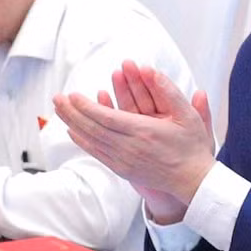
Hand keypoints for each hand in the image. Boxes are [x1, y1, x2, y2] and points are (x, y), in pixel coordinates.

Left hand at [51, 62, 215, 217]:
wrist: (192, 179)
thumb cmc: (192, 146)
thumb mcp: (189, 115)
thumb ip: (169, 92)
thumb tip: (150, 70)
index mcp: (144, 132)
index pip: (106, 117)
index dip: (86, 106)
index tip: (72, 95)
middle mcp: (130, 147)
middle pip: (93, 128)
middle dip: (72, 112)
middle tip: (57, 98)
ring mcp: (124, 160)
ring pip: (91, 141)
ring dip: (73, 124)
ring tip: (59, 110)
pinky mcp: (122, 169)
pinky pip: (97, 153)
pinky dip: (82, 141)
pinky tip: (73, 131)